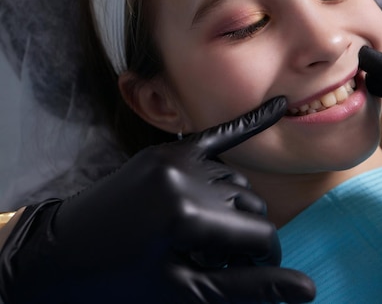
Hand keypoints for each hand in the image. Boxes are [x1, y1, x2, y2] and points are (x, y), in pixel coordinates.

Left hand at [0, 97, 314, 303]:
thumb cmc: (122, 283)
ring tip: (214, 236)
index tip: (259, 272)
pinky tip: (279, 107)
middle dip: (248, 236)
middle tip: (226, 260)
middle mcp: (183, 177)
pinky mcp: (166, 149)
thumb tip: (308, 289)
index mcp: (185, 216)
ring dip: (238, 208)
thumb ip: (248, 288)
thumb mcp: (186, 293)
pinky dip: (248, 125)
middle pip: (250, 207)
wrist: (61, 254)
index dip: (266, 260)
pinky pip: (218, 135)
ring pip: (236, 182)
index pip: (259, 236)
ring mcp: (172, 156)